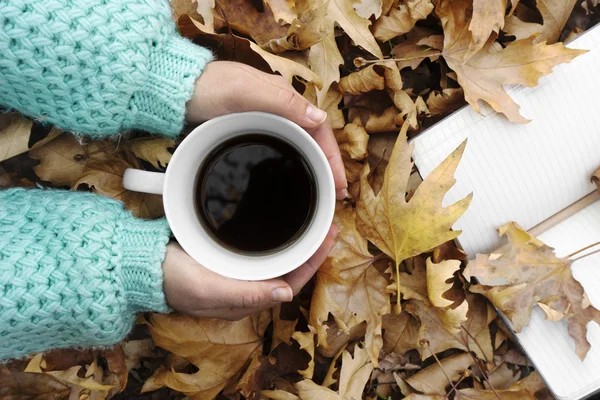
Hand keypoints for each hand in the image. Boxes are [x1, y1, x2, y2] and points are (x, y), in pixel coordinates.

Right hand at [162, 224, 337, 319]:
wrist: (143, 265)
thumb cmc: (172, 279)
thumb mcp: (207, 289)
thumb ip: (246, 293)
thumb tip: (285, 293)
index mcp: (246, 299)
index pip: (290, 283)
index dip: (313, 263)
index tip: (329, 237)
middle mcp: (247, 288)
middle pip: (289, 270)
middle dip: (311, 250)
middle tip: (328, 224)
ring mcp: (238, 272)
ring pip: (278, 259)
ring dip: (298, 243)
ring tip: (315, 222)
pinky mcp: (229, 257)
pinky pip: (263, 250)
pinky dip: (278, 238)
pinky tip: (285, 224)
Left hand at [186, 61, 346, 198]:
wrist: (179, 91)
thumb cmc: (210, 87)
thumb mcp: (247, 92)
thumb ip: (283, 102)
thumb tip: (320, 119)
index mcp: (285, 99)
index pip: (320, 130)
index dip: (333, 158)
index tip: (340, 185)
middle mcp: (281, 110)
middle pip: (313, 142)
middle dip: (327, 168)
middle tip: (335, 197)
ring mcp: (266, 122)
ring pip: (298, 148)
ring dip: (312, 169)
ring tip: (320, 194)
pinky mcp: (251, 132)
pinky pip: (280, 151)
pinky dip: (292, 167)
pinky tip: (291, 181)